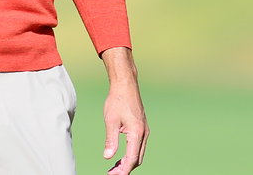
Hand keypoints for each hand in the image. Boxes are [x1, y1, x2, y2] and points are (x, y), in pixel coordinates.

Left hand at [100, 46, 147, 172]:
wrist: (126, 85)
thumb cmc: (117, 101)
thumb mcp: (111, 120)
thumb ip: (110, 140)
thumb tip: (108, 157)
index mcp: (137, 133)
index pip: (131, 159)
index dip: (122, 170)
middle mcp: (144, 133)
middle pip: (137, 159)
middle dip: (125, 169)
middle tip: (111, 173)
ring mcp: (144, 131)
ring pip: (138, 154)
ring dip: (128, 163)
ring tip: (114, 168)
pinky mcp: (142, 128)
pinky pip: (138, 146)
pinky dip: (130, 154)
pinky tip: (120, 156)